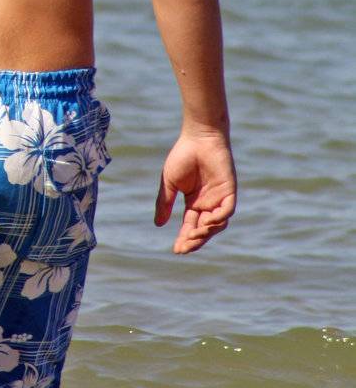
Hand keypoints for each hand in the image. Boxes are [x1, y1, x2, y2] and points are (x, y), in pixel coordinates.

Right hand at [155, 127, 236, 253]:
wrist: (199, 137)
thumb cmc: (183, 156)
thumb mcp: (169, 183)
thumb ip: (164, 203)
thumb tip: (158, 224)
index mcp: (194, 202)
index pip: (189, 226)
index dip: (184, 238)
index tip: (176, 250)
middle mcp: (208, 203)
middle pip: (203, 229)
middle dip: (194, 240)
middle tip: (184, 248)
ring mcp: (219, 198)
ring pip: (217, 224)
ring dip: (206, 233)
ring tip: (193, 235)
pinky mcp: (229, 191)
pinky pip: (227, 211)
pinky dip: (218, 219)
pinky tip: (207, 221)